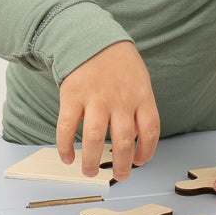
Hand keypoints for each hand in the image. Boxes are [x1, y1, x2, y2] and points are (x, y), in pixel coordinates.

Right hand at [56, 41, 159, 180]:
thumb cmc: (119, 65)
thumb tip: (134, 141)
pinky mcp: (72, 95)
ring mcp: (95, 98)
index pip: (150, 131)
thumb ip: (139, 109)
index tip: (139, 162)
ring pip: (94, 139)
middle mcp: (120, 99)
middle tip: (120, 176)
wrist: (92, 37)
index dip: (146, 151)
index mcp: (141, 96)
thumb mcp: (140, 81)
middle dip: (122, 165)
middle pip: (124, 141)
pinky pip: (66, 127)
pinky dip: (65, 147)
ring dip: (91, 161)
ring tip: (90, 172)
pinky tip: (67, 157)